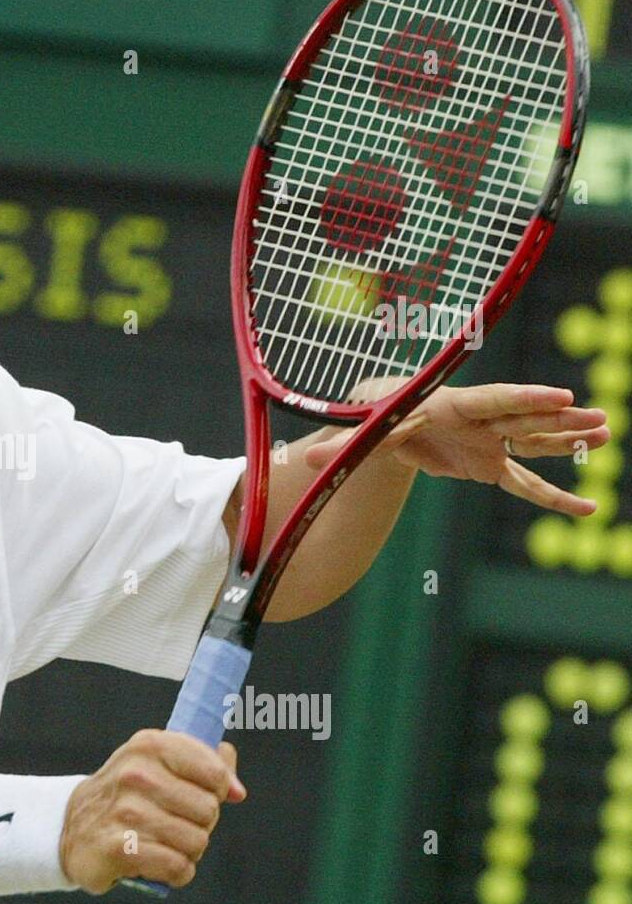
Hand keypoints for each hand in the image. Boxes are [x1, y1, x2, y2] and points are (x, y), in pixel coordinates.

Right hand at [59, 730, 244, 893]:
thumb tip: (237, 789)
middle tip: (173, 822)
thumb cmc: (126, 796)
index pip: (214, 771)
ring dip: (187, 850)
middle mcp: (136, 774)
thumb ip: (205, 763)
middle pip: (209, 810)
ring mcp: (126, 811)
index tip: (205, 793)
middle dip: (199, 823)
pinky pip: (177, 866)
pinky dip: (177, 872)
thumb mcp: (159, 764)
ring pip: (196, 841)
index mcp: (150, 745)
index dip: (218, 789)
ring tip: (163, 842)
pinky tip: (160, 864)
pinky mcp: (120, 848)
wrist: (71, 826)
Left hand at [304, 384, 608, 516]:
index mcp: (452, 405)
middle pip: (523, 418)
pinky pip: (525, 485)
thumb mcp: (360, 431)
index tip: (562, 394)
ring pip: (534, 443)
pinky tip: (585, 510)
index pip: (494, 399)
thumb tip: (302, 462)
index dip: (526, 397)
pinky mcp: (489, 467)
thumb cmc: (376, 418)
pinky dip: (552, 498)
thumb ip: (341, 446)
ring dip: (568, 441)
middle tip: (597, 415)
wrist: (389, 426)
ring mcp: (489, 444)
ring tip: (608, 433)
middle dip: (559, 418)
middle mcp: (478, 422)